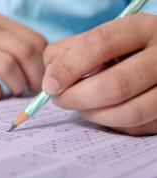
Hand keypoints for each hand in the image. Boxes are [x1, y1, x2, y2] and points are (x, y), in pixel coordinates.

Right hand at [0, 13, 45, 99]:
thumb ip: (13, 49)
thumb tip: (43, 73)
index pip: (34, 40)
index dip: (43, 65)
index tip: (41, 80)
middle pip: (23, 52)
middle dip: (34, 77)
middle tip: (30, 90)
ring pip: (6, 66)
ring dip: (16, 85)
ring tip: (12, 92)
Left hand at [42, 13, 156, 135]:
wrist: (154, 61)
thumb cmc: (117, 52)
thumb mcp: (95, 41)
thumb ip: (67, 53)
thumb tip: (51, 79)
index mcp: (139, 29)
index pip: (100, 44)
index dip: (69, 67)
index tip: (50, 86)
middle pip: (115, 84)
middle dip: (77, 98)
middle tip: (60, 100)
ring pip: (128, 112)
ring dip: (93, 115)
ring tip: (80, 107)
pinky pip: (136, 127)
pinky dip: (111, 123)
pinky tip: (102, 112)